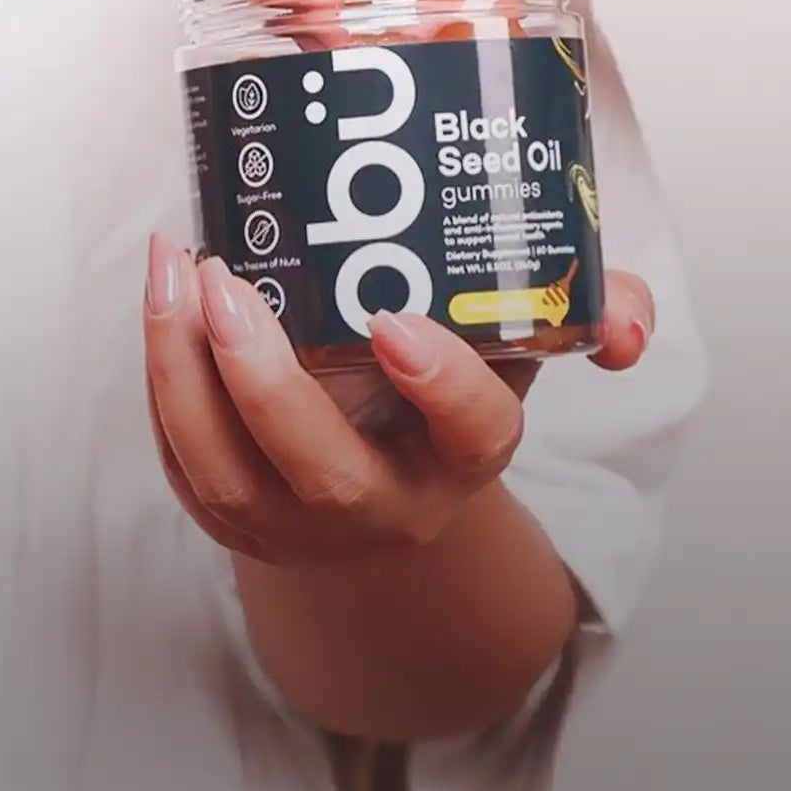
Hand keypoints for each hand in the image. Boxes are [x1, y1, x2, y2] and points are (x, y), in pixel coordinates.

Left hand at [142, 236, 654, 565]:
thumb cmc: (442, 398)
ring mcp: (298, 523)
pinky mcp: (232, 514)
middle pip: (322, 469)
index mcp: (463, 459)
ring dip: (184, 367)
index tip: (398, 321)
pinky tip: (160, 294)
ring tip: (171, 267)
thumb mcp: (514, 350)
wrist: (377, 495)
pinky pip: (183, 458)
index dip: (443, 385)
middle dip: (263, 376)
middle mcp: (383, 506)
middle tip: (224, 276)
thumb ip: (581, 312)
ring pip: (227, 469)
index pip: (474, 434)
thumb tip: (630, 325)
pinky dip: (163, 379)